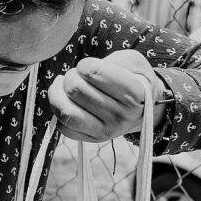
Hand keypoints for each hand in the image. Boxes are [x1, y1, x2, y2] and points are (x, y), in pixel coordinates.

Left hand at [49, 50, 166, 142]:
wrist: (141, 108)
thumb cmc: (132, 78)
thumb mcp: (132, 61)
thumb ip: (112, 60)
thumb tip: (84, 71)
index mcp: (135, 93)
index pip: (93, 72)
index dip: (85, 65)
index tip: (90, 67)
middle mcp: (121, 116)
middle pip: (74, 89)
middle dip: (71, 76)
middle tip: (79, 76)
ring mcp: (107, 131)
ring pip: (65, 110)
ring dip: (59, 93)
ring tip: (66, 86)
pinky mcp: (93, 139)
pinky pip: (63, 126)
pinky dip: (59, 110)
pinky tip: (67, 101)